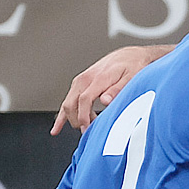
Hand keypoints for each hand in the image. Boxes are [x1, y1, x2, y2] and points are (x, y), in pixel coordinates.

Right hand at [50, 45, 166, 133]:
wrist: (129, 56)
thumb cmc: (132, 66)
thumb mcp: (131, 78)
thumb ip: (117, 90)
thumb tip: (105, 101)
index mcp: (98, 78)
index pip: (84, 99)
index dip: (84, 116)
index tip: (87, 128)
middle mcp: (86, 79)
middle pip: (72, 103)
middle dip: (78, 121)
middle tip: (90, 132)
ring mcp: (81, 82)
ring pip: (68, 104)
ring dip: (74, 119)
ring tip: (87, 128)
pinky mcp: (80, 85)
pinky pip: (67, 102)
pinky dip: (61, 117)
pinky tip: (56, 129)